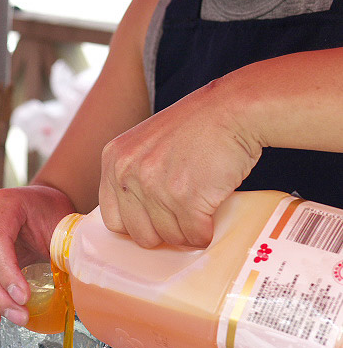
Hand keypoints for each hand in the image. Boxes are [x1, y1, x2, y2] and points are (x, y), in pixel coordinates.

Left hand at [99, 77, 261, 246]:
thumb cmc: (198, 125)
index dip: (139, 224)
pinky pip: (195, 236)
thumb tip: (138, 221)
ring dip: (189, 230)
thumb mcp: (147, 143)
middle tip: (183, 214)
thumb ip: (133, 176)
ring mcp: (155, 187)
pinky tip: (212, 213)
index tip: (156, 219)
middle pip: (141, 234)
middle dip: (165, 231)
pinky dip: (207, 232)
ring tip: (200, 205)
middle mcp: (128, 173)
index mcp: (114, 159)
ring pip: (170, 238)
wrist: (233, 109)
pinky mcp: (186, 199)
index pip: (113, 219)